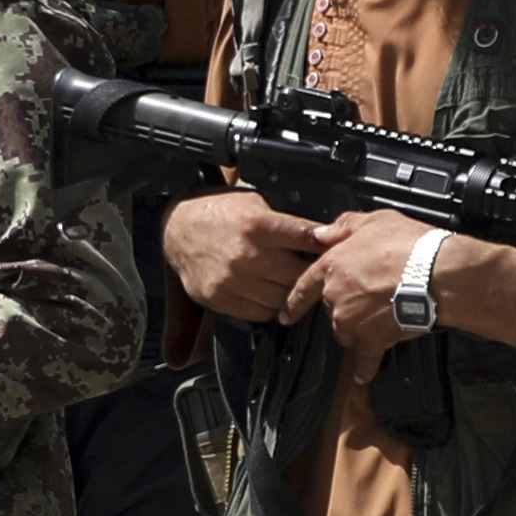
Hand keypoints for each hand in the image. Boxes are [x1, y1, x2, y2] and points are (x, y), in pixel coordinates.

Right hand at [166, 188, 330, 324]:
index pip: (306, 238)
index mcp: (257, 225)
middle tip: (316, 270)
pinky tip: (267, 291)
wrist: (177, 229)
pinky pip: (260, 313)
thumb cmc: (219, 213)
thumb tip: (323, 234)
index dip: (327, 245)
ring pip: (282, 299)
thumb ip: (285, 221)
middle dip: (310, 272)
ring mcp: (232, 280)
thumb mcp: (255, 203)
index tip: (338, 249)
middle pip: (299, 275)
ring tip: (288, 281)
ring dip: (290, 292)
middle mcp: (246, 254)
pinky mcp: (220, 298)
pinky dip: (269, 306)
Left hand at [280, 211, 432, 382]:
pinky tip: (365, 373)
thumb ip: (344, 227)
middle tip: (371, 299)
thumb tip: (324, 233)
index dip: (294, 302)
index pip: (303, 287)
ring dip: (358, 330)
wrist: (434, 273)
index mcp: (332, 267)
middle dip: (347, 308)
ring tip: (381, 319)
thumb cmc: (408, 246)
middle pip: (331, 311)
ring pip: (346, 333)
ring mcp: (351, 322)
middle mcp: (335, 297)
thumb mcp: (373, 220)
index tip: (286, 315)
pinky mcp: (372, 341)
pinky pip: (364, 360)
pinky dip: (365, 367)